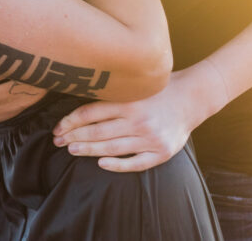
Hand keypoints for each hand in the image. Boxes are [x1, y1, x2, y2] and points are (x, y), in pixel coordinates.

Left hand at [51, 70, 207, 171]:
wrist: (193, 98)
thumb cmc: (158, 90)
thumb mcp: (134, 86)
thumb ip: (111, 94)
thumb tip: (78, 104)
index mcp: (129, 101)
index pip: (90, 113)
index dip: (70, 121)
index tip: (58, 127)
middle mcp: (138, 120)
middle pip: (97, 132)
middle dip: (74, 137)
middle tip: (58, 141)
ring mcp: (150, 138)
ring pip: (112, 148)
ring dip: (88, 150)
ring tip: (72, 150)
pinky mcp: (162, 153)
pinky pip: (136, 164)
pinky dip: (117, 165)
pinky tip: (101, 163)